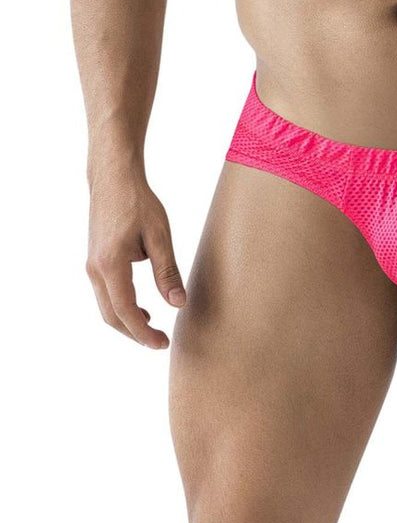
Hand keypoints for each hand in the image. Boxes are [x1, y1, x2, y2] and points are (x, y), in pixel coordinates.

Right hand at [85, 172, 185, 348]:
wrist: (113, 178)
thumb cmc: (138, 202)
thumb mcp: (160, 236)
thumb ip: (167, 271)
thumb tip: (178, 304)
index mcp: (111, 265)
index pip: (126, 311)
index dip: (144, 333)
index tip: (164, 343)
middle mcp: (95, 269)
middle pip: (111, 316)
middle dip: (135, 334)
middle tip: (160, 342)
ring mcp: (92, 265)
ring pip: (106, 306)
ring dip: (127, 322)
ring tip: (153, 328)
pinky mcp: (94, 260)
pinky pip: (105, 294)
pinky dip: (121, 307)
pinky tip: (141, 307)